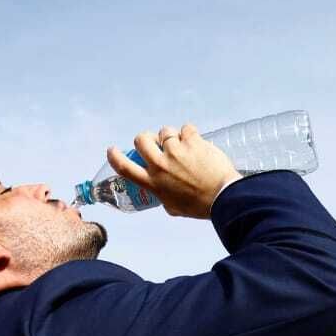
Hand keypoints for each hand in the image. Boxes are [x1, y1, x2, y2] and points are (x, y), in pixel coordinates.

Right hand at [106, 123, 242, 218]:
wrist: (223, 197)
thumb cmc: (200, 206)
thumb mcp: (173, 207)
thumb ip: (164, 196)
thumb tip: (163, 193)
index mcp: (153, 183)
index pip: (124, 167)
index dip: (115, 156)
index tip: (112, 150)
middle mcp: (160, 165)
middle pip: (141, 140)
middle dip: (148, 139)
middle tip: (158, 144)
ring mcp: (175, 151)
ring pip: (165, 131)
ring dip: (172, 136)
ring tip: (185, 146)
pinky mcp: (191, 141)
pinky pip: (186, 128)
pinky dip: (191, 134)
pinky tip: (198, 143)